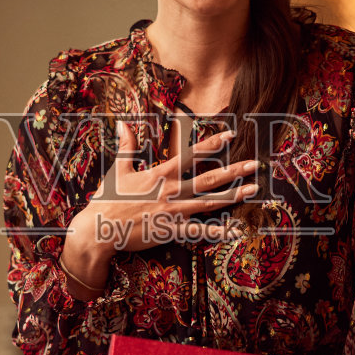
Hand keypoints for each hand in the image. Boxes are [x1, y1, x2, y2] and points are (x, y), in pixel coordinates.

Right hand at [66, 117, 258, 259]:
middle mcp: (171, 191)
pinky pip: (198, 231)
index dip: (212, 144)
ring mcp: (173, 212)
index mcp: (160, 174)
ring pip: (210, 203)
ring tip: (253, 190)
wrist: (99, 229)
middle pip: (209, 179)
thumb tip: (124, 122)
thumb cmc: (108, 199)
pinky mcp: (171, 231)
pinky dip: (216, 231)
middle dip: (234, 170)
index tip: (230, 135)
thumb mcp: (119, 169)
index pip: (191, 155)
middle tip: (255, 164)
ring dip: (234, 196)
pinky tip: (234, 229)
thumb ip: (127, 146)